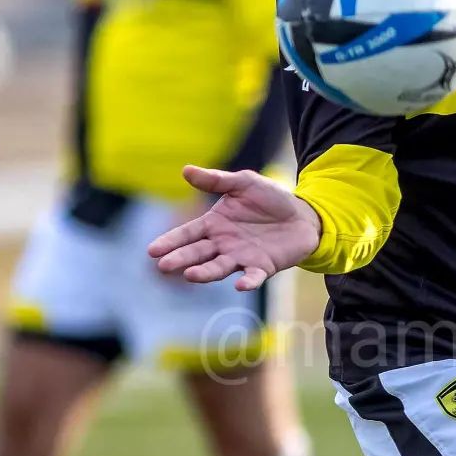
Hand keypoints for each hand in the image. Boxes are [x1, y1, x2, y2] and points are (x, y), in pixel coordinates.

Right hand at [147, 165, 321, 290]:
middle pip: (197, 253)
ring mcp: (241, 257)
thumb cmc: (270, 198)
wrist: (303, 214)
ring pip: (218, 267)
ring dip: (205, 273)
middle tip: (164, 265)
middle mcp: (223, 244)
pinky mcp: (262, 268)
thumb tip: (185, 170)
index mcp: (214, 224)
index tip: (152, 250)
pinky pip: (252, 277)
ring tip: (190, 275)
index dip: (170, 241)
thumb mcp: (244, 183)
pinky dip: (247, 282)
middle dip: (180, 258)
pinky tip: (240, 286)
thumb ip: (216, 180)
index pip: (187, 234)